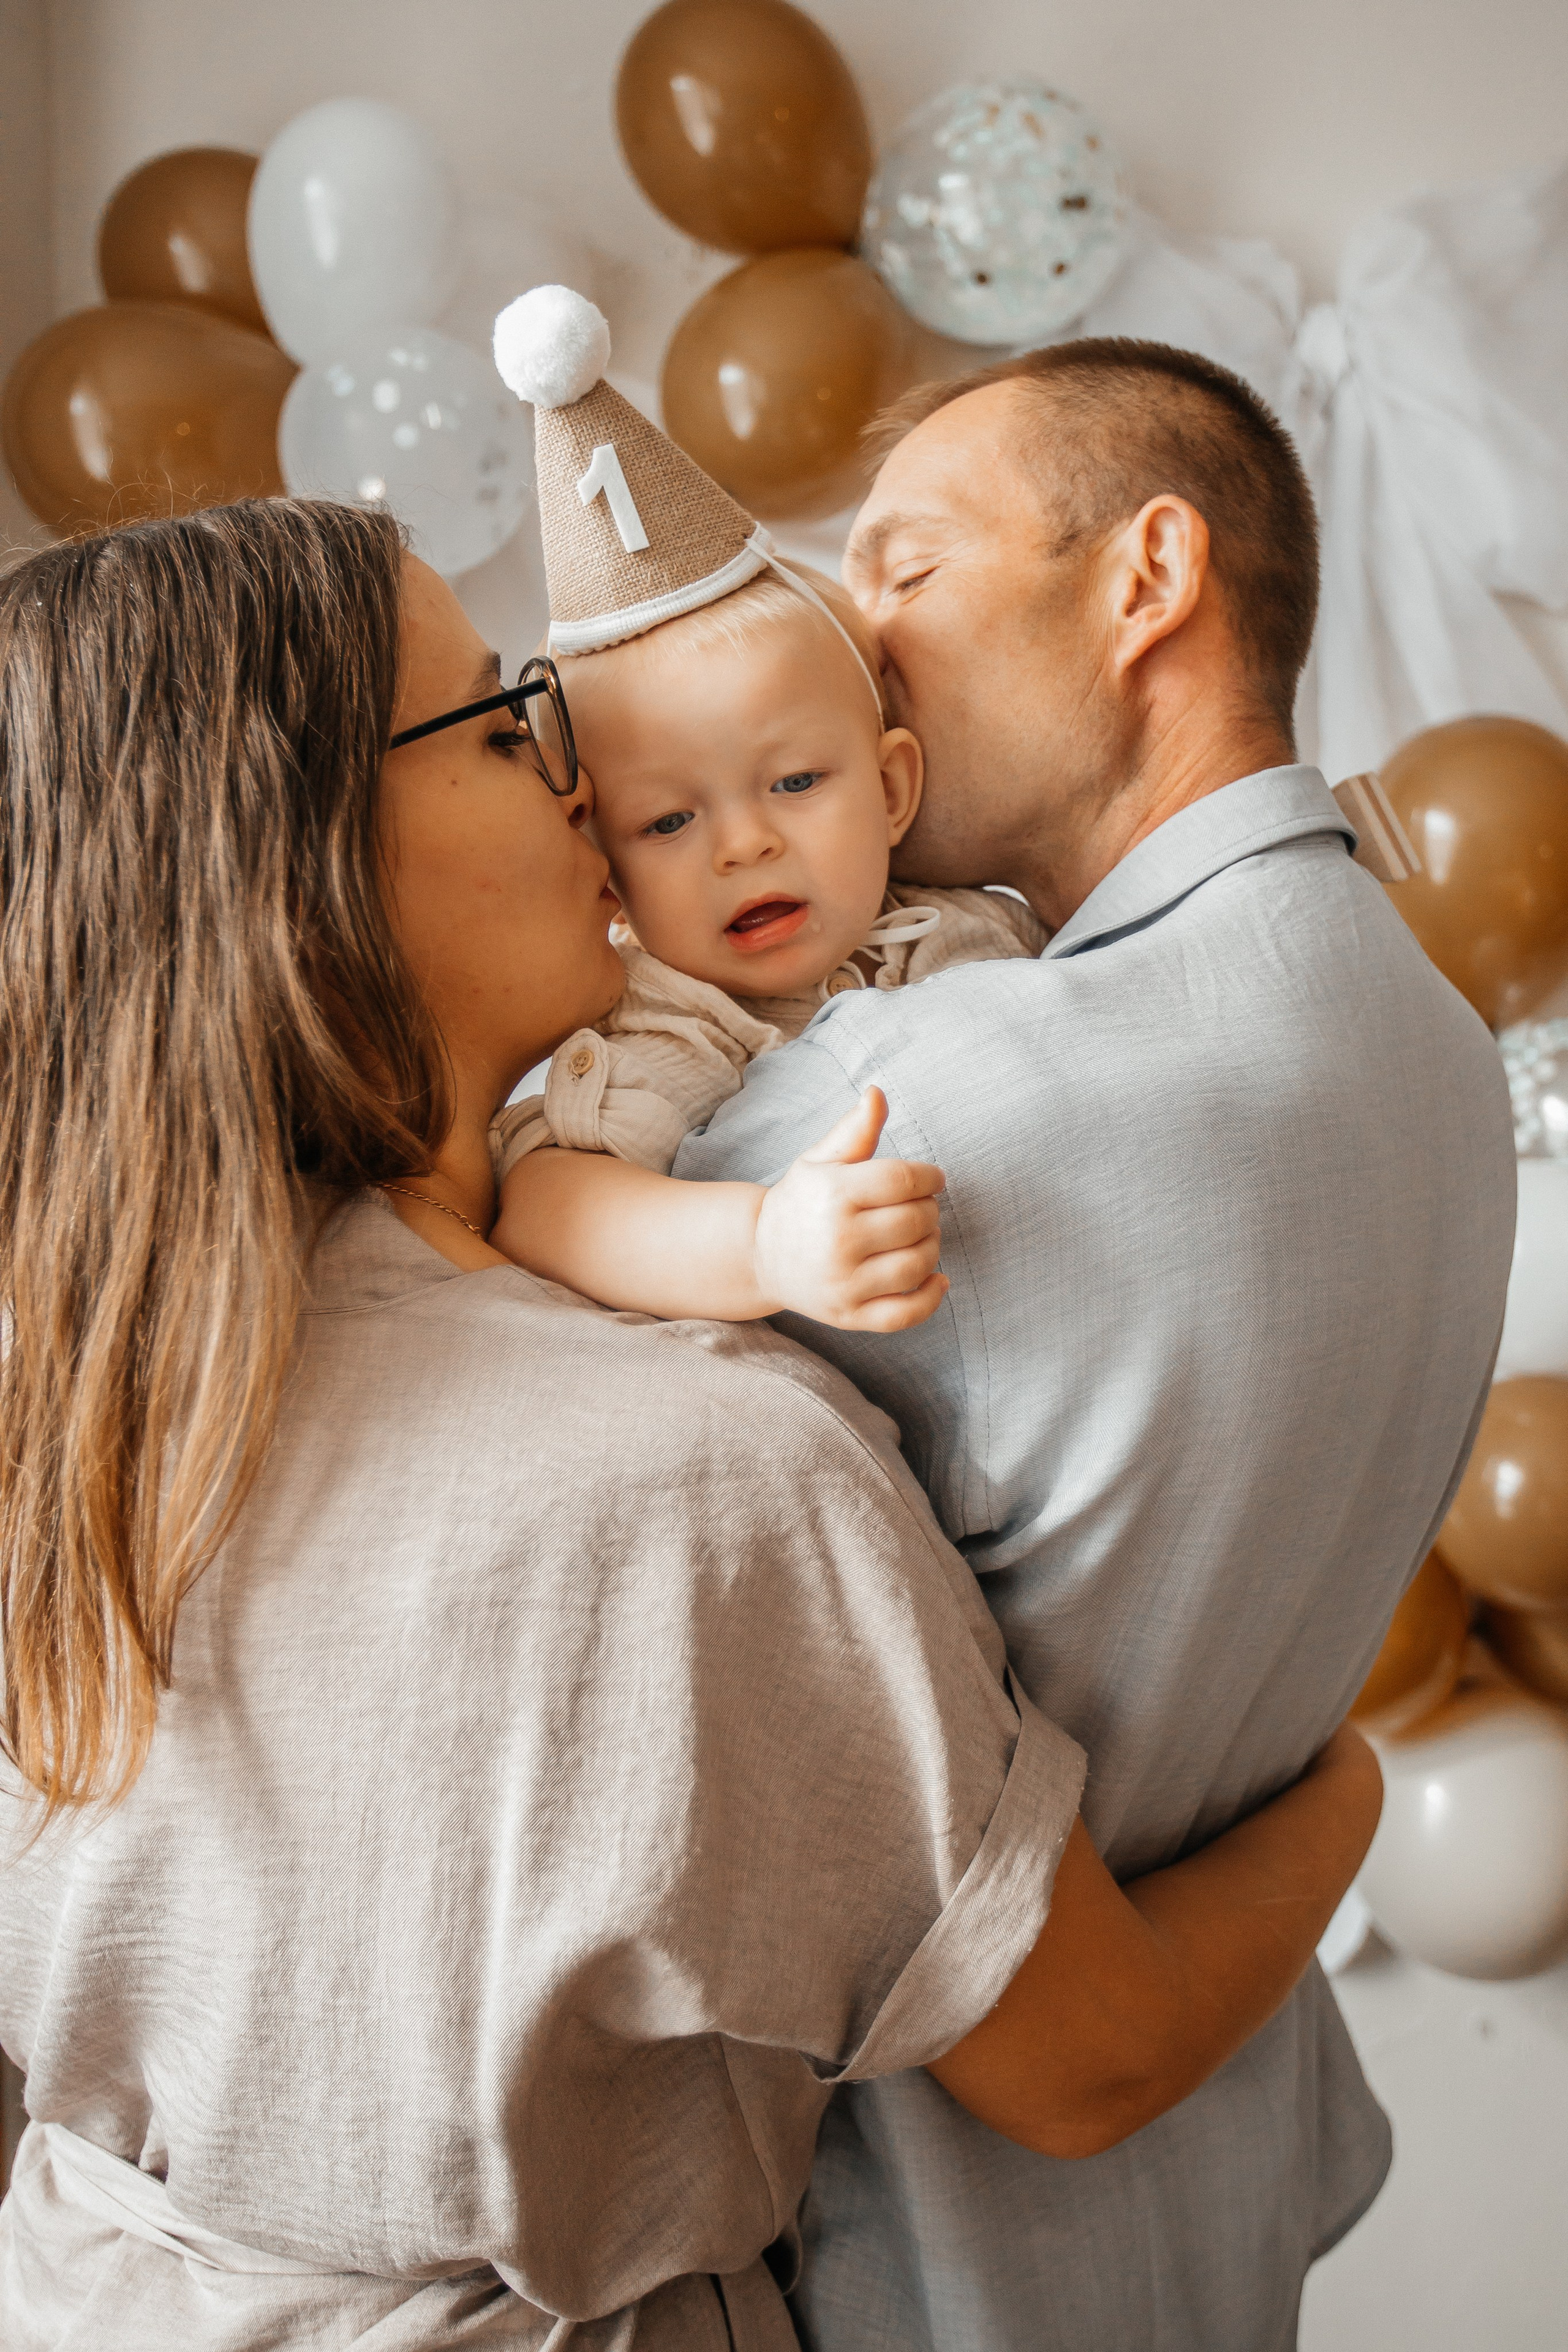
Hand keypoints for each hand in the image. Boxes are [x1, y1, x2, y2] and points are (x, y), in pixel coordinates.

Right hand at [752, 1088, 948, 1331]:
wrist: (760, 1255)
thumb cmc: (801, 1202)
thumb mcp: (820, 1161)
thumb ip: (854, 1130)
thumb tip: (877, 1093)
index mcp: (832, 1194)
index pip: (905, 1180)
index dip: (930, 1177)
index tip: (932, 1179)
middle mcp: (837, 1240)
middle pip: (916, 1220)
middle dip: (929, 1210)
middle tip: (919, 1208)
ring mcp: (843, 1282)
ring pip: (918, 1264)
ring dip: (932, 1246)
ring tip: (921, 1237)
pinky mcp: (849, 1315)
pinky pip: (906, 1313)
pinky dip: (931, 1296)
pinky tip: (936, 1278)